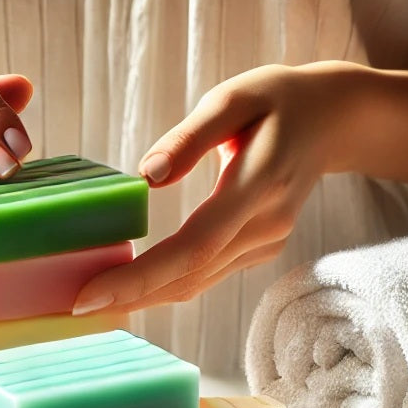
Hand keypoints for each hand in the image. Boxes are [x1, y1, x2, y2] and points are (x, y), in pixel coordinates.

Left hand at [72, 61, 370, 314]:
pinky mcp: (259, 248)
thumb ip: (191, 137)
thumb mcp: (234, 98)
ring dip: (144, 298)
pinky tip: (130, 287)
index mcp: (257, 186)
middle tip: (73, 309)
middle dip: (130, 296)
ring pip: (196, 283)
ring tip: (91, 304)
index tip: (89, 296)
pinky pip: (205, 275)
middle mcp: (264, 226)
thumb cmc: (278, 100)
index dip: (139, 278)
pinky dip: (166, 285)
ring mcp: (265, 243)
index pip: (192, 247)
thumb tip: (146, 176)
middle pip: (189, 276)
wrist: (335, 119)